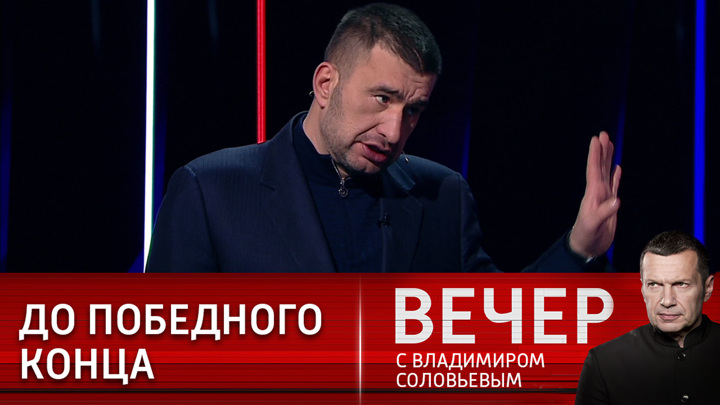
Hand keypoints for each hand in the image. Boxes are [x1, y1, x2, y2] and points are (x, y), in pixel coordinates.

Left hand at [569, 131, 621, 257]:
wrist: (587, 248)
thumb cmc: (586, 237)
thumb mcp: (594, 225)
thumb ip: (604, 213)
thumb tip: (616, 201)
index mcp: (593, 194)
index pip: (594, 169)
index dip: (595, 154)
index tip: (597, 139)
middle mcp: (597, 192)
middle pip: (600, 167)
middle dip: (602, 151)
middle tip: (603, 134)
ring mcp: (603, 197)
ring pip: (606, 173)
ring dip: (608, 159)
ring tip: (609, 145)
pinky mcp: (609, 205)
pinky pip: (613, 186)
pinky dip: (615, 176)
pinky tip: (616, 168)